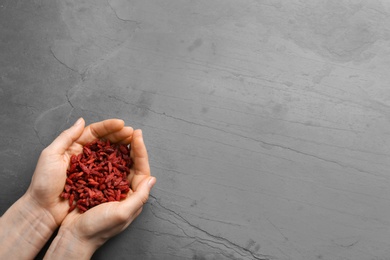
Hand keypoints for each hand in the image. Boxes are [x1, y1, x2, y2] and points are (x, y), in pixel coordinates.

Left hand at [26, 118, 134, 225]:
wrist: (44, 210)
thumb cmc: (43, 184)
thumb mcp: (51, 155)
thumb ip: (66, 137)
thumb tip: (81, 121)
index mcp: (74, 147)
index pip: (94, 132)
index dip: (108, 127)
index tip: (121, 124)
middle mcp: (85, 156)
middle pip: (105, 142)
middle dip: (119, 135)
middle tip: (132, 132)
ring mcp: (92, 170)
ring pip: (110, 155)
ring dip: (122, 148)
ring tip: (133, 143)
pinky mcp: (97, 182)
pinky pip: (110, 171)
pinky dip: (120, 164)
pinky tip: (128, 161)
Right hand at [44, 129, 155, 258]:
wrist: (75, 237)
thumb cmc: (99, 228)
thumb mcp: (122, 213)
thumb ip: (139, 196)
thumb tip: (152, 179)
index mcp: (133, 195)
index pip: (141, 168)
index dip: (140, 150)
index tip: (137, 134)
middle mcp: (124, 189)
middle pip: (131, 162)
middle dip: (132, 145)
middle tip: (130, 130)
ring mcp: (111, 187)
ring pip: (118, 162)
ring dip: (120, 148)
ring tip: (120, 133)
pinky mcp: (98, 186)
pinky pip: (104, 167)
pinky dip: (105, 155)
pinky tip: (104, 145)